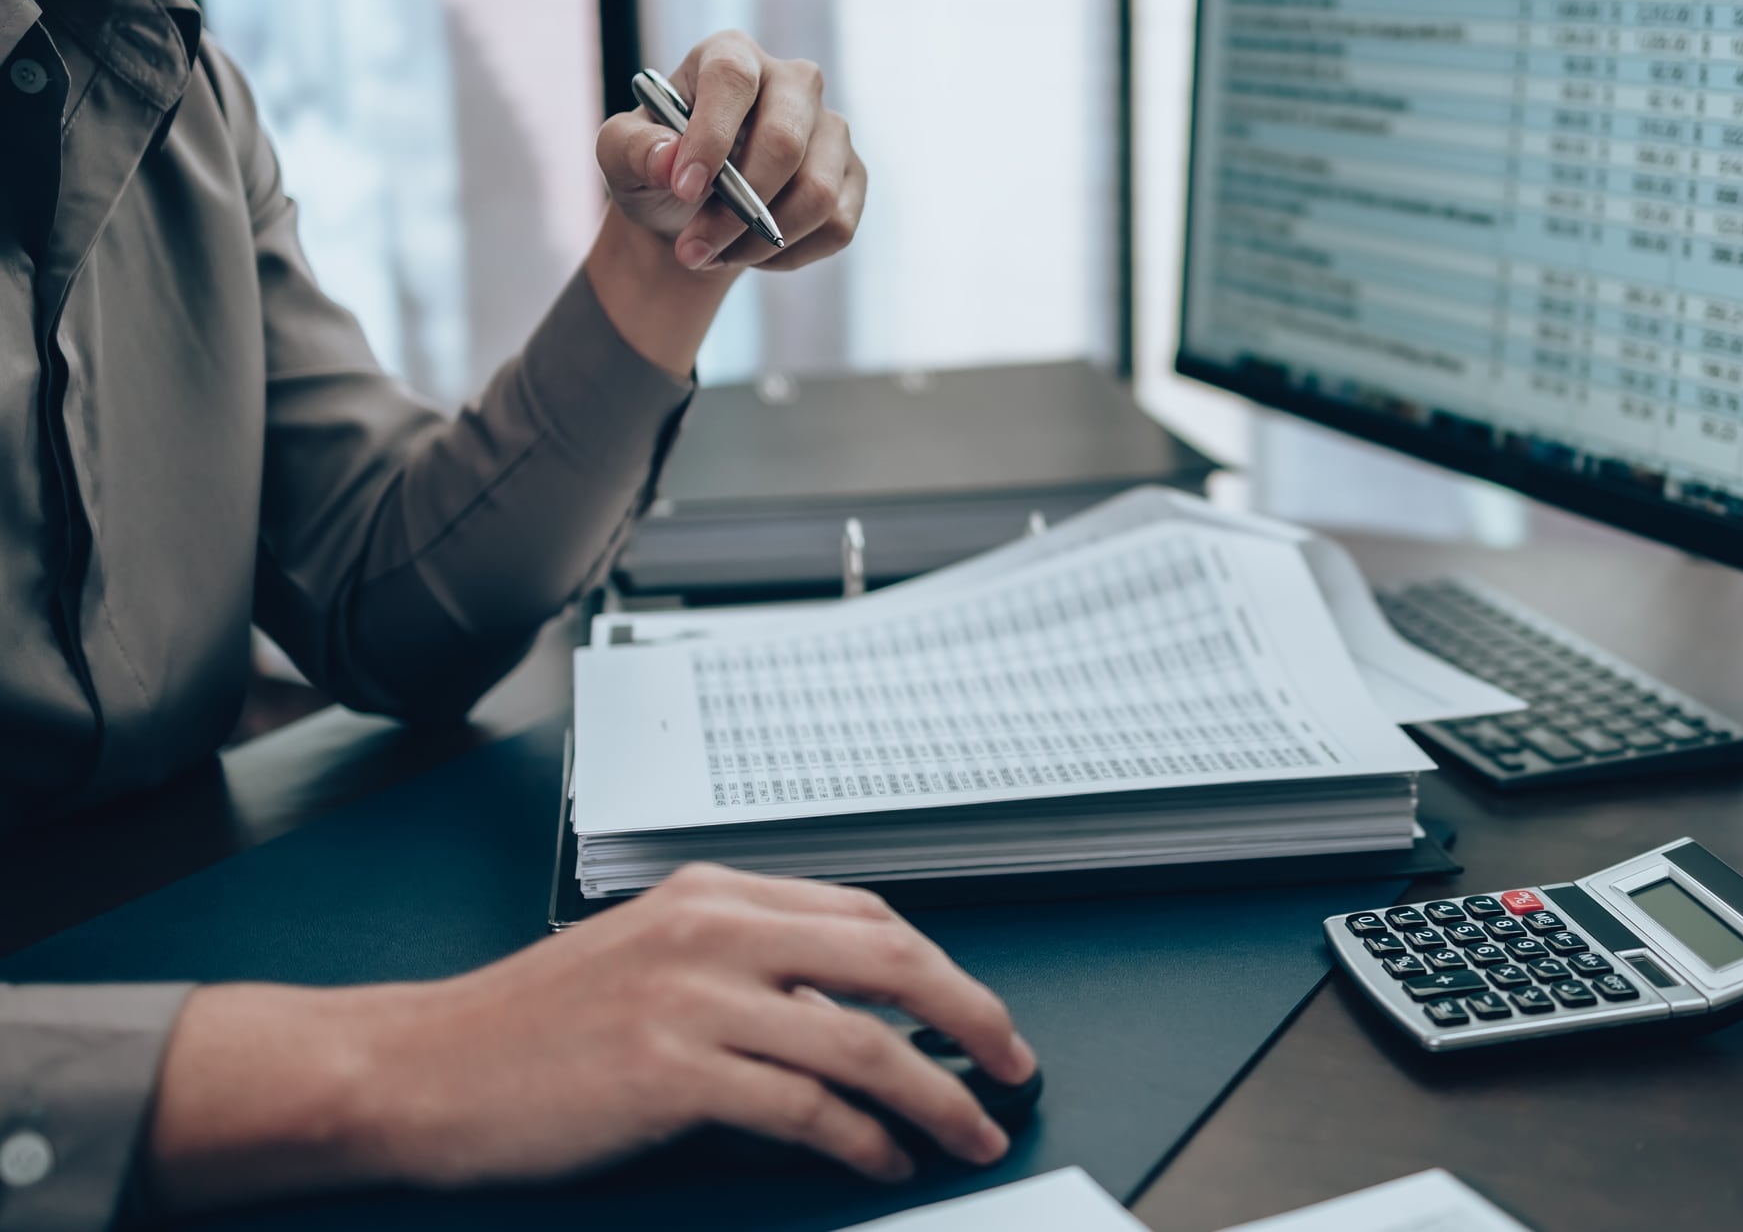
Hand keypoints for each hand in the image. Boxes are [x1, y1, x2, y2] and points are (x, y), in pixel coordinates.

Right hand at [146, 865, 1035, 1212]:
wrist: (416, 1071)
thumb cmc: (525, 1028)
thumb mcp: (646, 958)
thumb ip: (745, 965)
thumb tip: (847, 1013)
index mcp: (712, 894)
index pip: (865, 915)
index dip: (939, 967)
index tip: (976, 1013)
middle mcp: (713, 930)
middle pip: (889, 959)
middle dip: (972, 1015)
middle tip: (1014, 1064)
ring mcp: (692, 998)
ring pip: (861, 1040)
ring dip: (937, 1093)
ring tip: (973, 1129)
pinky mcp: (670, 1072)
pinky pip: (805, 1108)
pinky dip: (862, 1139)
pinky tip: (884, 1159)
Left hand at [585, 30, 865, 375]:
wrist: (690, 212)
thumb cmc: (656, 169)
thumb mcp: (619, 156)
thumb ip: (631, 149)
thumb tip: (669, 160)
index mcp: (731, 56)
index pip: (732, 80)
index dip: (711, 136)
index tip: (685, 189)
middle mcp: (792, 82)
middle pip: (785, 142)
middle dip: (738, 209)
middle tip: (692, 249)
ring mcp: (831, 129)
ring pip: (818, 193)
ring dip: (760, 241)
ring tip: (715, 254)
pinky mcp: (852, 176)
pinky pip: (836, 226)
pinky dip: (788, 254)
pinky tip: (754, 251)